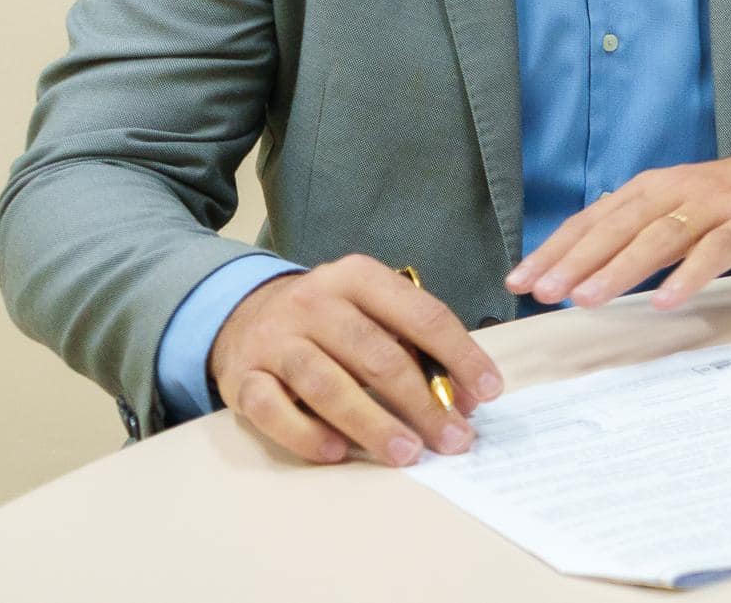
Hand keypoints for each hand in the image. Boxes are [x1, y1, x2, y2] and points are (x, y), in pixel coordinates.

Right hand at [208, 254, 501, 466]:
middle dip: (422, 403)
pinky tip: (338, 452)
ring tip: (408, 454)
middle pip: (377, 355)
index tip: (489, 392)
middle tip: (453, 439)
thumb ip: (416, 346)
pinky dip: (307, 434)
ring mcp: (274, 339)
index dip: (461, 355)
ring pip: (327, 385)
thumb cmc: (330, 320)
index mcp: (358, 277)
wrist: (244, 314)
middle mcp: (314, 302)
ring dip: (373, 424)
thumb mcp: (372, 311)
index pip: (422, 315)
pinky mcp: (242, 377)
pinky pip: (273, 411)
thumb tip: (463, 400)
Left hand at [504, 150, 730, 310]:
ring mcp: (710, 207)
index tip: (521, 281)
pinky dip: (688, 274)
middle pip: (617, 226)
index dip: (555, 250)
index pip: (592, 220)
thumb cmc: (722, 203)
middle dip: (577, 260)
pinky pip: (714, 251)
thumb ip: (630, 234)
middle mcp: (672, 192)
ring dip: (620, 268)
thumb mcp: (670, 210)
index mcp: (647, 189)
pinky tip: (667, 299)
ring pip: (658, 237)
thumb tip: (577, 269)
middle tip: (545, 292)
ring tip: (588, 298)